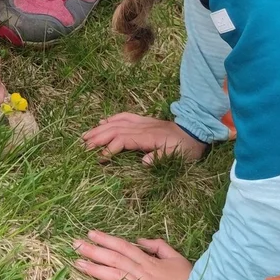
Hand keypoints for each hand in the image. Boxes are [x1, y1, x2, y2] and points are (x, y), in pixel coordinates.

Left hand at [72, 230, 196, 279]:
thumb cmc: (189, 279)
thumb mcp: (175, 257)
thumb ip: (157, 246)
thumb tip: (140, 240)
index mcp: (148, 260)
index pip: (123, 246)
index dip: (106, 239)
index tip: (90, 233)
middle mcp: (141, 271)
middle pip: (113, 258)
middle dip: (93, 250)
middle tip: (75, 244)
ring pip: (113, 275)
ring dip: (94, 269)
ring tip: (78, 263)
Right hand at [81, 113, 204, 165]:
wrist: (195, 131)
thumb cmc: (186, 147)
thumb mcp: (176, 156)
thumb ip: (159, 158)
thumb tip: (143, 163)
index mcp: (148, 137)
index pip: (123, 140)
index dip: (110, 149)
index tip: (99, 159)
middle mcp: (142, 127)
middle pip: (115, 130)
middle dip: (98, 137)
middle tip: (83, 147)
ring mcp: (142, 122)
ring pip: (116, 123)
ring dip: (100, 129)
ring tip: (85, 136)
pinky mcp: (144, 120)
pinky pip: (124, 116)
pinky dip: (112, 119)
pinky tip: (102, 122)